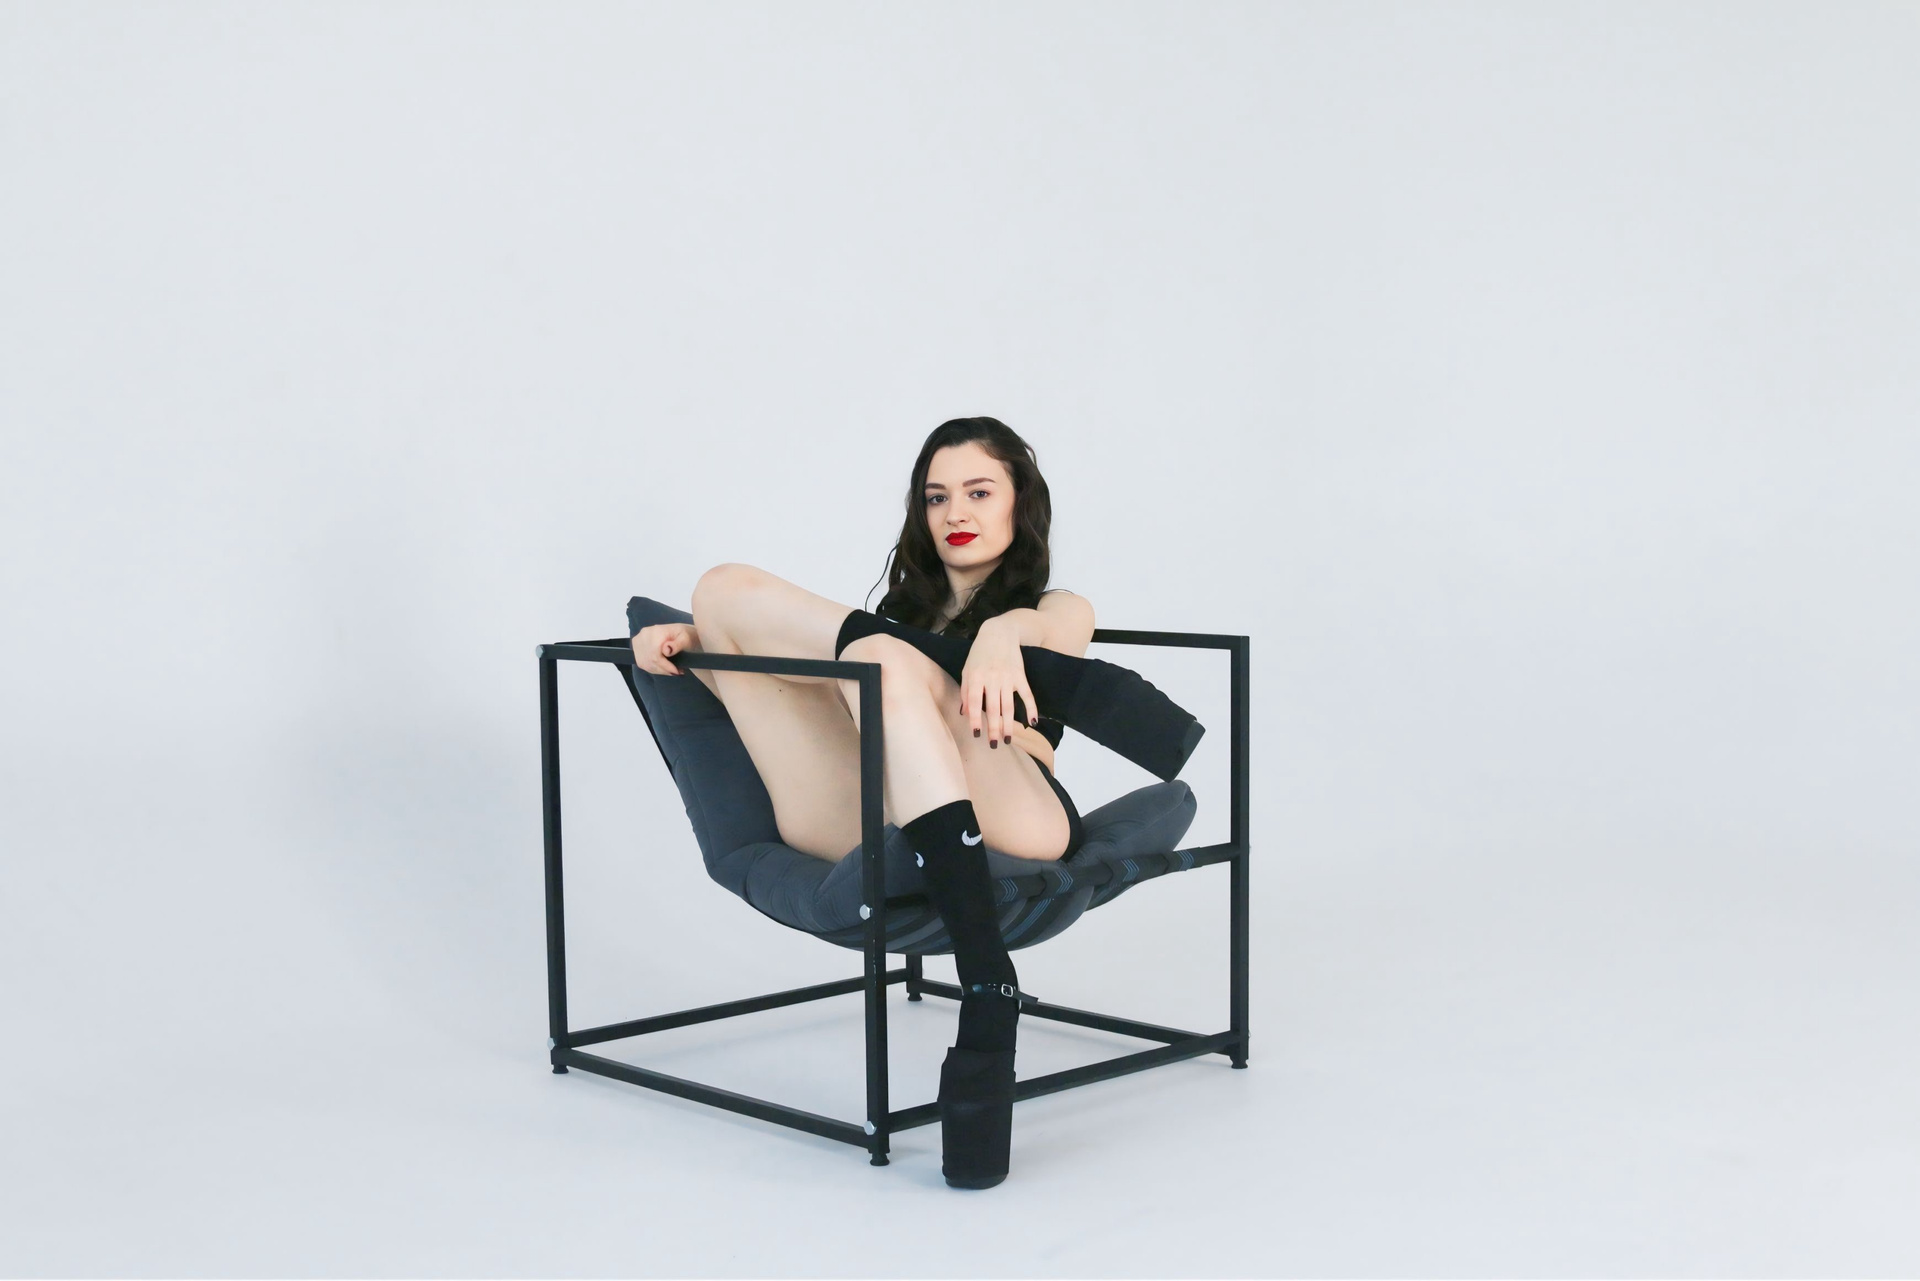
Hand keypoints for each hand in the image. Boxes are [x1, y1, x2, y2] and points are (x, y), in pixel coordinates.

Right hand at [631, 622, 698, 675]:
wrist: (680, 633)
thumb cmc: (685, 635)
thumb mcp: (686, 638)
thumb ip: (677, 644)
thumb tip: (666, 650)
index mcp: (655, 631)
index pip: (655, 654)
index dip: (665, 666)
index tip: (677, 671)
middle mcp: (644, 635)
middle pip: (650, 660)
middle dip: (664, 670)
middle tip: (676, 672)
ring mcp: (638, 642)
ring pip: (646, 664)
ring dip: (660, 671)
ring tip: (672, 670)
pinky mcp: (636, 648)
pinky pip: (643, 664)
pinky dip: (655, 669)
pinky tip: (664, 668)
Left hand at [960, 616, 1038, 747]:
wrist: (1000, 632)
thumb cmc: (979, 653)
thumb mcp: (967, 669)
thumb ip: (965, 691)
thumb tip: (964, 713)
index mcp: (976, 677)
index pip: (974, 702)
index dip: (975, 719)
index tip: (976, 734)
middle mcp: (992, 678)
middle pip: (993, 708)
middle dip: (993, 728)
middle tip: (993, 744)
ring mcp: (1007, 677)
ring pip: (1009, 706)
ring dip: (1008, 724)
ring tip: (1007, 739)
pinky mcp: (1020, 676)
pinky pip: (1027, 695)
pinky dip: (1031, 708)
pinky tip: (1032, 723)